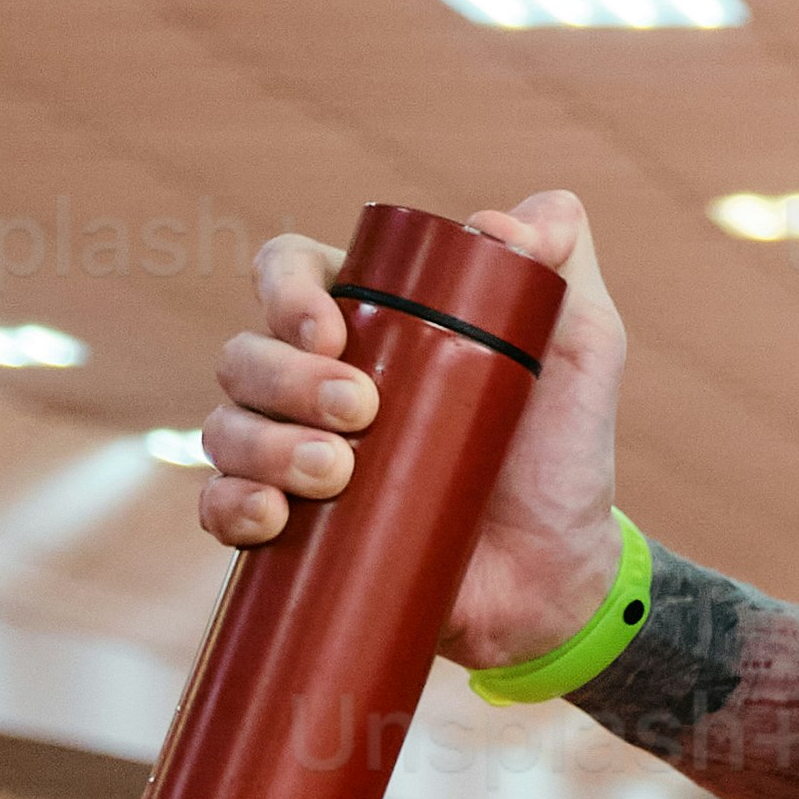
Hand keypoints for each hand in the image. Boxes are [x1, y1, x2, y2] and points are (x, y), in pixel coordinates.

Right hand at [195, 194, 631, 671]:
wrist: (557, 576)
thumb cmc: (560, 452)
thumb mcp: (580, 344)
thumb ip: (561, 259)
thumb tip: (499, 223)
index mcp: (365, 320)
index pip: (289, 272)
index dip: (288, 291)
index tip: (330, 333)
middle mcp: (312, 381)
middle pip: (246, 352)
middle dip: (288, 378)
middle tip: (361, 412)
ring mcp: (293, 456)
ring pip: (227, 426)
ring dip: (266, 444)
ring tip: (337, 473)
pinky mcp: (288, 531)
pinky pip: (218, 507)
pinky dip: (230, 506)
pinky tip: (271, 517)